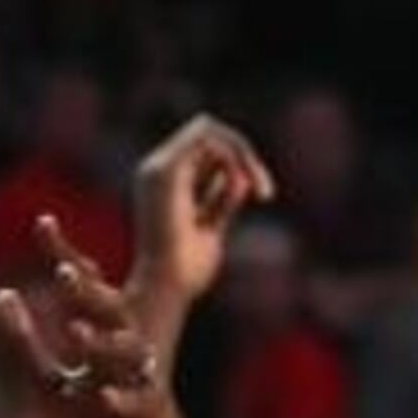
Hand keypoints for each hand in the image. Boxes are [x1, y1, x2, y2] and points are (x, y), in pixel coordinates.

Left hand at [0, 216, 194, 417]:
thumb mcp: (49, 384)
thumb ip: (25, 343)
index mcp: (102, 336)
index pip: (85, 286)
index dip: (65, 253)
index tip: (41, 220)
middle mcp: (129, 351)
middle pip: (114, 310)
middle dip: (88, 291)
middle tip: (63, 270)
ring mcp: (146, 383)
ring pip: (132, 354)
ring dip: (102, 343)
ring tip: (75, 331)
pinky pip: (144, 405)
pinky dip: (124, 401)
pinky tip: (103, 397)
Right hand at [124, 113, 272, 349]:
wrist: (166, 289)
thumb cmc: (185, 270)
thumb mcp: (212, 226)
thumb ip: (219, 200)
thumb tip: (236, 176)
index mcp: (161, 182)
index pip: (203, 144)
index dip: (238, 157)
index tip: (261, 193)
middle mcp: (153, 170)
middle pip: (206, 128)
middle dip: (244, 151)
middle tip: (265, 190)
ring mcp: (155, 169)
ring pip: (208, 127)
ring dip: (243, 154)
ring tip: (260, 190)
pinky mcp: (164, 172)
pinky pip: (207, 138)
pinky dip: (236, 156)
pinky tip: (247, 187)